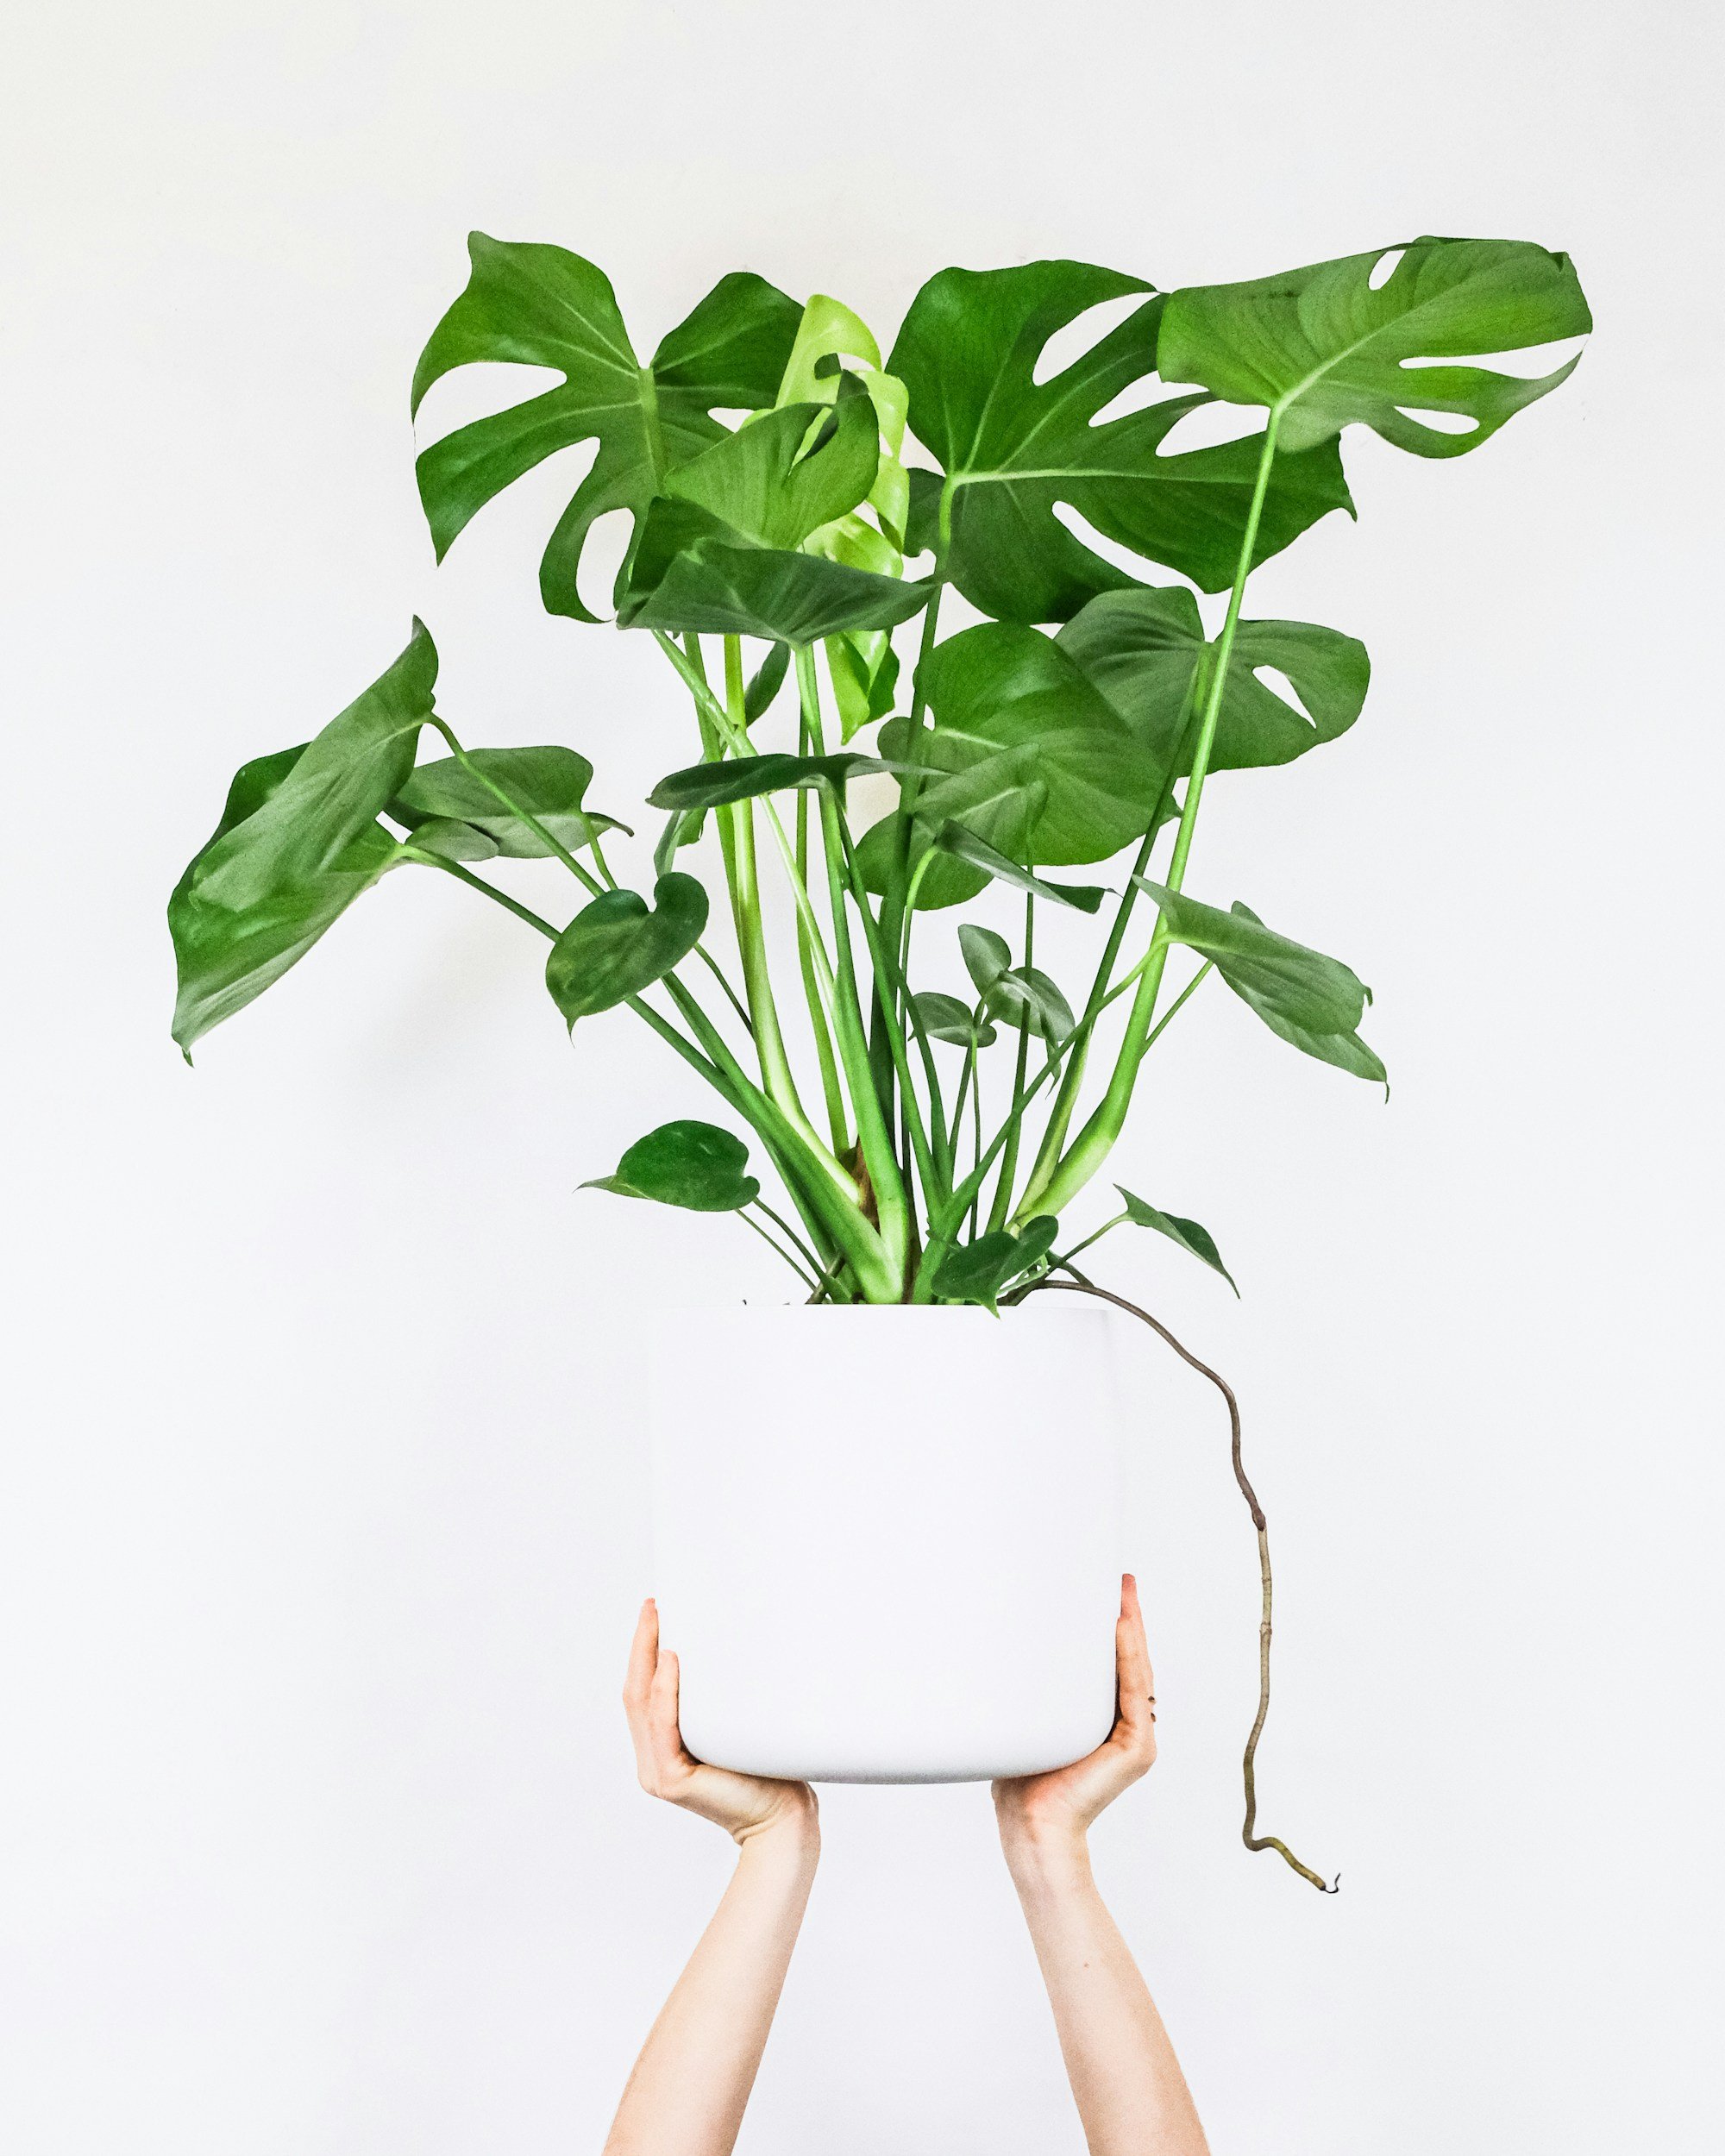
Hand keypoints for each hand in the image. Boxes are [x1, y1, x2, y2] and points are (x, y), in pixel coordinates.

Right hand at [623, 1599, 818, 1848]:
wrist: (783, 1815)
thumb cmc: (766, 1769)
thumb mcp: (733, 1724)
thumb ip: (716, 1700)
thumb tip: (725, 1647)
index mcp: (663, 1749)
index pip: (644, 1693)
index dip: (644, 1651)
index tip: (656, 1610)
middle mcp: (653, 1762)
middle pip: (636, 1693)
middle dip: (642, 1645)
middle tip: (652, 1605)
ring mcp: (658, 1774)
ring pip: (644, 1706)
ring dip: (649, 1659)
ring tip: (659, 1622)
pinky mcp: (672, 1781)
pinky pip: (663, 1727)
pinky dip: (665, 1692)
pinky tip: (672, 1662)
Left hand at [993, 1574, 1156, 1858]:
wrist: (1032, 1822)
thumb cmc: (1022, 1775)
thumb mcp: (1031, 1718)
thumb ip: (1035, 1689)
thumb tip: (1008, 1642)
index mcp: (1105, 1722)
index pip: (1115, 1665)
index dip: (1116, 1628)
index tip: (1109, 1590)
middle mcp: (1127, 1728)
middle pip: (1130, 1661)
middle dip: (1127, 1618)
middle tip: (1122, 1580)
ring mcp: (1137, 1738)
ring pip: (1136, 1670)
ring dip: (1131, 1629)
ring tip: (1123, 1594)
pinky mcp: (1138, 1747)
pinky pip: (1134, 1691)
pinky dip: (1128, 1658)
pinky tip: (1121, 1627)